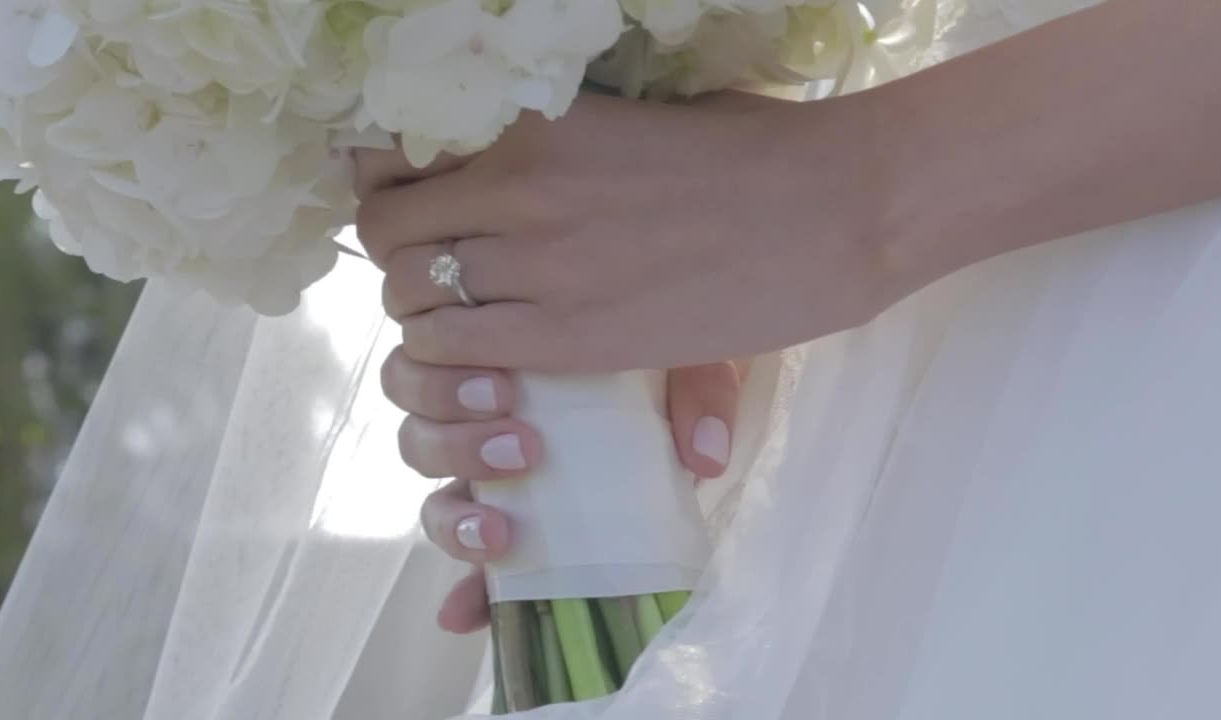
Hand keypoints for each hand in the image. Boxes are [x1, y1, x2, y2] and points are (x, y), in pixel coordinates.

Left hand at [354, 91, 895, 372]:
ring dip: (424, 312)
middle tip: (440, 273)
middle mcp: (515, 186)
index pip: (395, 155)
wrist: (833, 212)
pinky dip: (449, 359)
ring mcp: (537, 265)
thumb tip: (498, 156)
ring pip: (411, 297)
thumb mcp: (632, 118)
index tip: (412, 206)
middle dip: (400, 256)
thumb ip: (551, 139)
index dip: (388, 187)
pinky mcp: (568, 338)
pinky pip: (453, 351)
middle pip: (388, 233)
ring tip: (466, 321)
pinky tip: (487, 361)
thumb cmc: (752, 151)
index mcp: (530, 120)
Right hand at [380, 346, 746, 632]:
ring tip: (503, 530)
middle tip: (521, 445)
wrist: (686, 376)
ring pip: (431, 500)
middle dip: (452, 441)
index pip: (430, 361)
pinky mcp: (510, 538)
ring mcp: (488, 484)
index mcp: (504, 363)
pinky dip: (465, 594)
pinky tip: (461, 614)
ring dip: (453, 517)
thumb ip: (698, 388)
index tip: (502, 389)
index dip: (444, 379)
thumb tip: (703, 456)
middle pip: (416, 431)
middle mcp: (478, 422)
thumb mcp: (686, 360)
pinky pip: (472, 572)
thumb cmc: (669, 364)